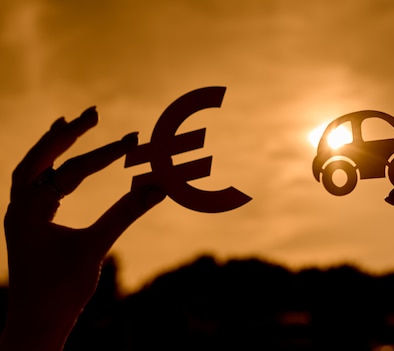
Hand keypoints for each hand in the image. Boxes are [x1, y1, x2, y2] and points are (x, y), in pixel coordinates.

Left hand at [1, 107, 164, 350]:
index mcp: (29, 210)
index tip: (134, 141)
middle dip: (66, 135)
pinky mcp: (29, 226)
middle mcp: (18, 208)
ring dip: (52, 147)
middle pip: (39, 158)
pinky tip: (63, 164)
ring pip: (32, 170)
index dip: (104, 155)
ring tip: (69, 124)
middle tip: (93, 112)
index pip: (71, 172)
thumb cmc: (60, 291)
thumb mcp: (95, 249)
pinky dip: (50, 169)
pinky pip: (35, 187)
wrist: (34, 326)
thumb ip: (126, 214)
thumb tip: (158, 188)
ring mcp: (21, 217)